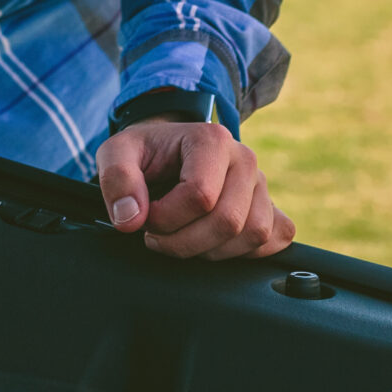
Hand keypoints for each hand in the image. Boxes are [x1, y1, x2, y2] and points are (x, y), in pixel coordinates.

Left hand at [96, 118, 293, 259]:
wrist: (166, 151)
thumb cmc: (145, 153)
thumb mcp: (116, 153)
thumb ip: (116, 179)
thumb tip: (131, 218)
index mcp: (211, 139)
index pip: (199, 196)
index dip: (166, 218)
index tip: (145, 217)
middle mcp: (244, 158)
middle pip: (228, 221)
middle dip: (185, 242)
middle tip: (159, 235)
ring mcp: (262, 184)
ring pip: (253, 235)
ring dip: (211, 251)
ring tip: (184, 237)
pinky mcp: (271, 207)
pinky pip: (275, 238)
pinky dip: (245, 252)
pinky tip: (213, 243)